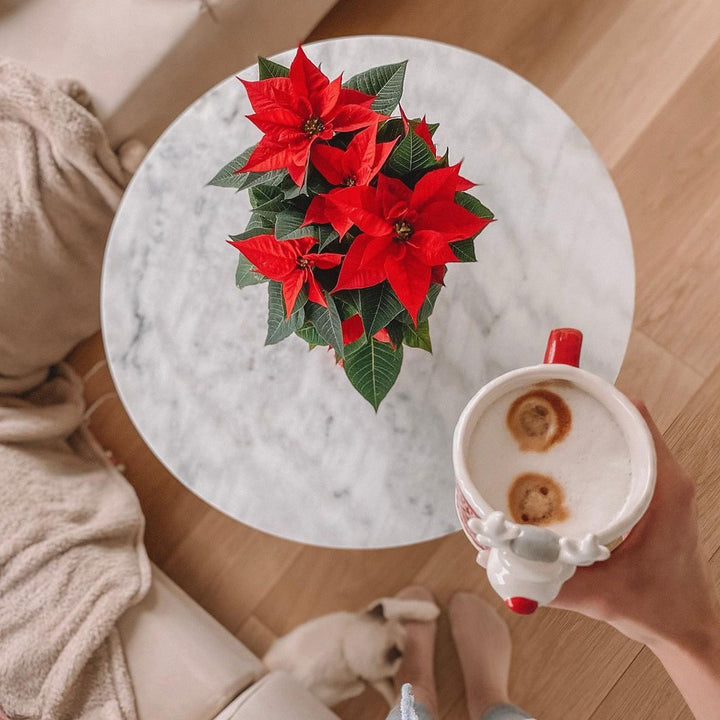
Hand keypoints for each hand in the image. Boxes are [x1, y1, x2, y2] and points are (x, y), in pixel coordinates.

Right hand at [551, 401, 719, 651]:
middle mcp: (664, 480)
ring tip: (544, 431)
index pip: (636, 420)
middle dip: (583, 410)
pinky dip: (594, 453)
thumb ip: (550, 581)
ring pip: (623, 438)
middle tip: (541, 410)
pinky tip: (560, 467)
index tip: (562, 389)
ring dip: (588, 430)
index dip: (600, 397)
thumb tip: (496, 559)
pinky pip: (621, 458)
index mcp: (664, 491)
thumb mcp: (602, 596)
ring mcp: (658, 487)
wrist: (686, 628)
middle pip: (624, 421)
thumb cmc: (657, 609)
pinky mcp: (648, 497)